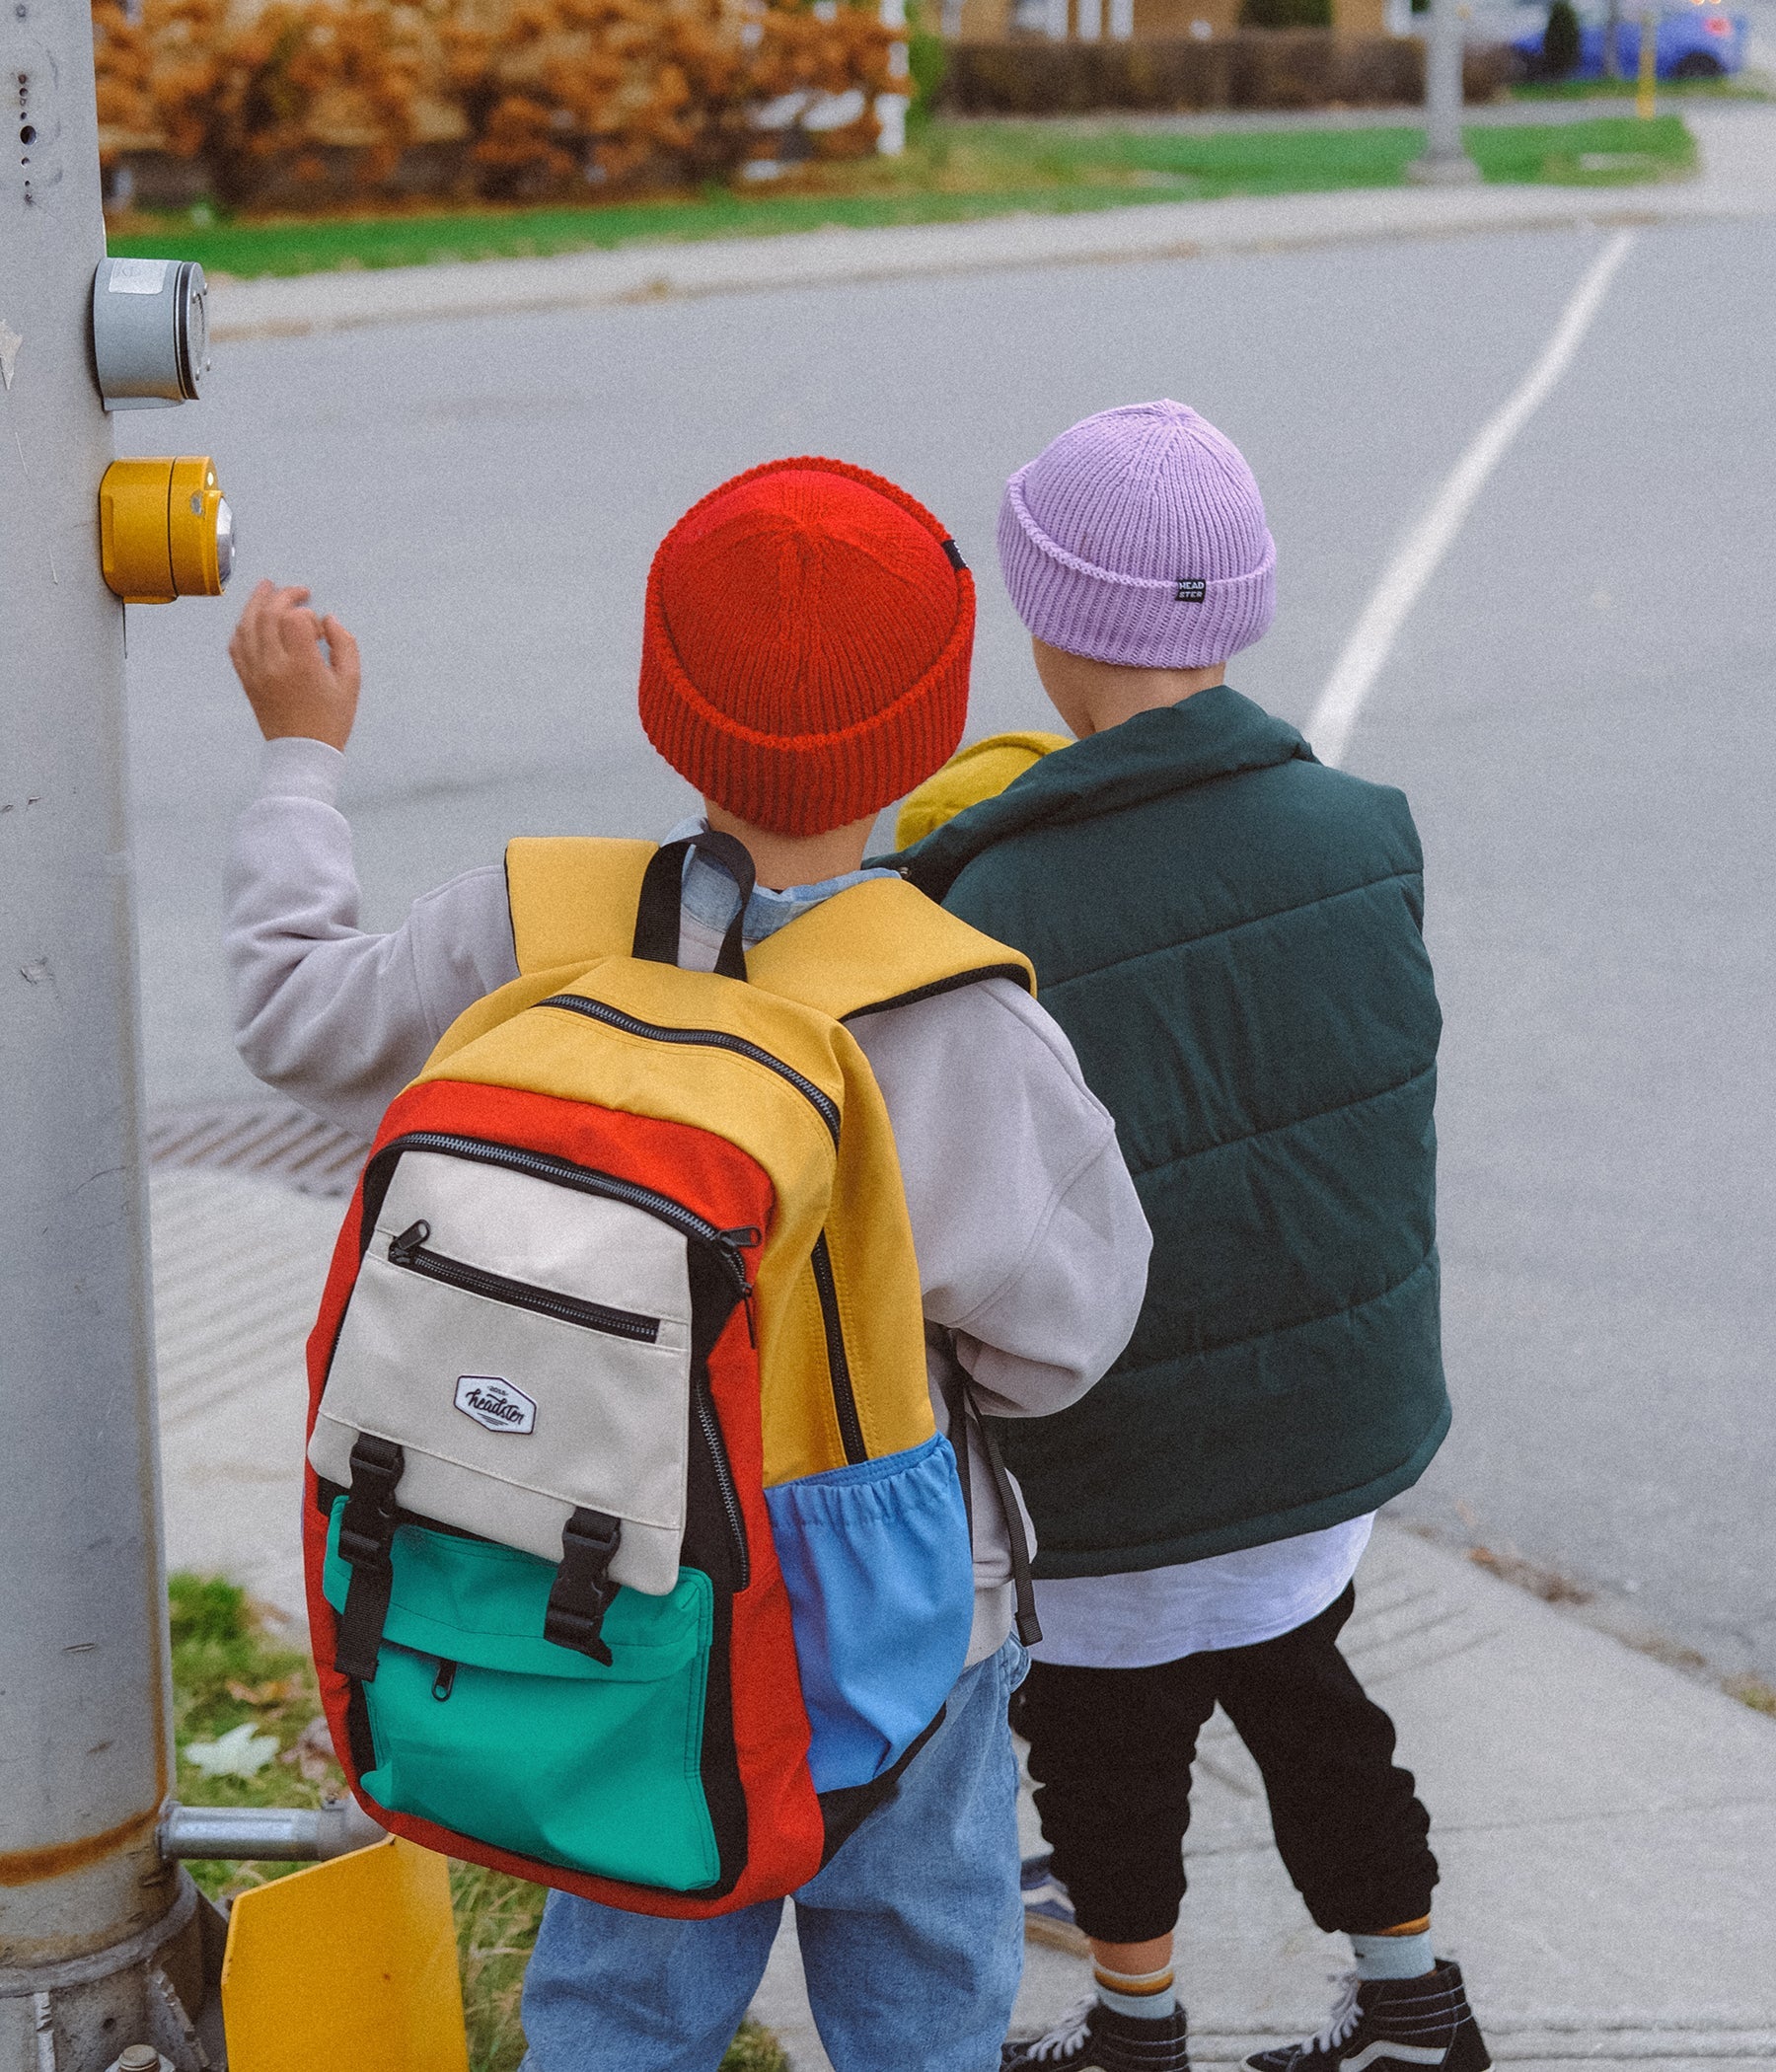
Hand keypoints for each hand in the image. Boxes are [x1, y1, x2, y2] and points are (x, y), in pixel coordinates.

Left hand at [229, 580, 361, 750]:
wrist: (303, 753)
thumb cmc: (331, 720)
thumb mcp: (351, 682)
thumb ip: (344, 644)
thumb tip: (329, 620)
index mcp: (301, 665)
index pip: (295, 619)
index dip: (309, 616)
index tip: (320, 631)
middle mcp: (273, 665)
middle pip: (268, 614)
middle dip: (284, 595)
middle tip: (299, 592)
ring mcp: (255, 672)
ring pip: (247, 625)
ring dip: (256, 602)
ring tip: (267, 588)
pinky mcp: (247, 680)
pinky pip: (236, 645)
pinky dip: (243, 627)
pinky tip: (252, 619)